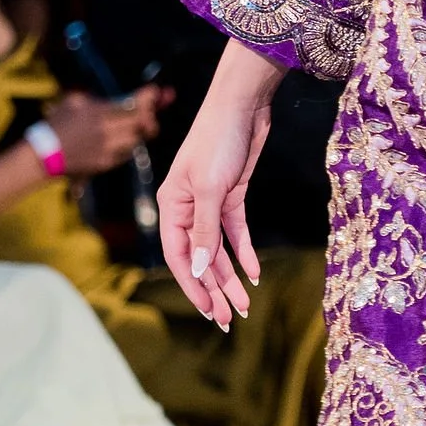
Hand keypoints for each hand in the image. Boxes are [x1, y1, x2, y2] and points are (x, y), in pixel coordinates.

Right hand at [44, 88, 161, 177]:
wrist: (44, 154)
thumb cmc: (57, 124)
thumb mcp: (75, 101)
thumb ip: (97, 99)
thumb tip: (119, 99)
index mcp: (100, 113)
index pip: (135, 104)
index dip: (149, 97)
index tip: (156, 91)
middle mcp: (109, 132)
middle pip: (142, 123)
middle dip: (149, 116)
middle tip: (150, 112)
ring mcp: (109, 149)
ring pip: (137, 139)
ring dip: (138, 132)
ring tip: (134, 126)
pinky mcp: (107, 163)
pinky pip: (126, 152)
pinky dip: (128, 144)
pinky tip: (121, 140)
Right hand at [157, 43, 279, 328]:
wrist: (243, 105)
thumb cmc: (218, 141)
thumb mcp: (211, 189)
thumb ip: (205, 231)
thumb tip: (200, 270)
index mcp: (172, 207)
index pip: (180, 257)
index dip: (192, 286)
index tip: (208, 312)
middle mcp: (188, 209)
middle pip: (200, 259)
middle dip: (213, 290)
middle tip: (227, 320)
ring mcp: (211, 203)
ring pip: (218, 250)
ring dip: (230, 277)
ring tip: (244, 305)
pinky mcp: (233, 196)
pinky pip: (236, 232)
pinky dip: (244, 253)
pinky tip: (253, 274)